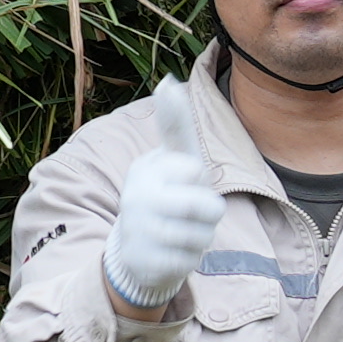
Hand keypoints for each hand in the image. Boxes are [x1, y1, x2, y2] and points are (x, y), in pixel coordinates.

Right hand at [99, 138, 228, 315]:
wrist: (133, 250)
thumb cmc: (163, 196)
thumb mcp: (169, 160)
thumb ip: (174, 124)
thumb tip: (168, 81)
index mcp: (146, 168)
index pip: (196, 171)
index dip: (196, 180)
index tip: (178, 183)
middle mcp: (139, 197)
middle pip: (209, 206)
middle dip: (209, 213)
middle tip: (189, 214)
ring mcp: (142, 230)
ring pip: (205, 235)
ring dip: (201, 237)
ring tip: (179, 233)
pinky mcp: (149, 260)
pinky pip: (192, 259)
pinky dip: (189, 258)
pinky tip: (170, 253)